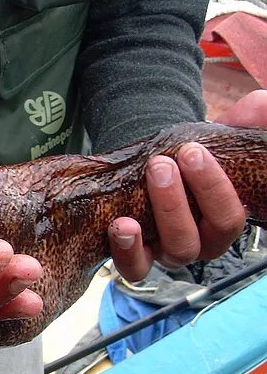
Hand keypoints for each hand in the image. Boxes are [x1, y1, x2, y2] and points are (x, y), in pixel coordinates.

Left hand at [108, 90, 266, 280]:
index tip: (194, 153)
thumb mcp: (222, 136)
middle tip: (161, 164)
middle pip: (198, 239)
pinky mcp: (137, 256)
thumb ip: (247, 120)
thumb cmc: (194, 154)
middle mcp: (201, 242)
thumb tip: (259, 105)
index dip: (214, 189)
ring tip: (137, 194)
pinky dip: (126, 251)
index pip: (229, 218)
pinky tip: (119, 226)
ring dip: (155, 221)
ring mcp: (168, 251)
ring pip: (173, 252)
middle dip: (177, 201)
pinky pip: (134, 268)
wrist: (155, 162)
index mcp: (224, 220)